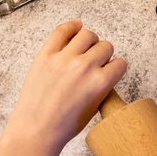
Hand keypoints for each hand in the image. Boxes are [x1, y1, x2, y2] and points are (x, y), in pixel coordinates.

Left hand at [4, 19, 126, 154]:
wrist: (36, 130)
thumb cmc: (63, 126)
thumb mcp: (94, 109)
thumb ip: (102, 87)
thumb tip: (104, 73)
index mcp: (100, 83)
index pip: (119, 63)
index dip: (116, 68)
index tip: (111, 70)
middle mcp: (84, 67)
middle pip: (105, 46)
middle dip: (104, 55)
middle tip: (96, 62)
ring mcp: (64, 58)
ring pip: (87, 34)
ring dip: (90, 41)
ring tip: (85, 49)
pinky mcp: (46, 54)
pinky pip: (62, 31)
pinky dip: (72, 26)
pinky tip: (76, 27)